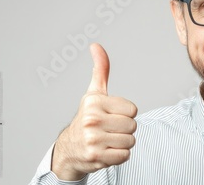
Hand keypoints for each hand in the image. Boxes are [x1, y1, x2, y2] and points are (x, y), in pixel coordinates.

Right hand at [51, 43, 137, 180]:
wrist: (69, 148)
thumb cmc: (87, 118)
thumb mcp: (94, 93)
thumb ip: (101, 70)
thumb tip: (96, 45)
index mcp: (94, 102)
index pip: (133, 110)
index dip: (126, 114)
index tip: (111, 115)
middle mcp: (92, 120)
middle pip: (133, 126)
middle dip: (125, 129)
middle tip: (109, 129)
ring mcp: (93, 140)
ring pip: (130, 141)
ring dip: (123, 143)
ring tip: (107, 140)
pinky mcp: (96, 157)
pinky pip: (125, 155)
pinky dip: (119, 156)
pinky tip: (106, 151)